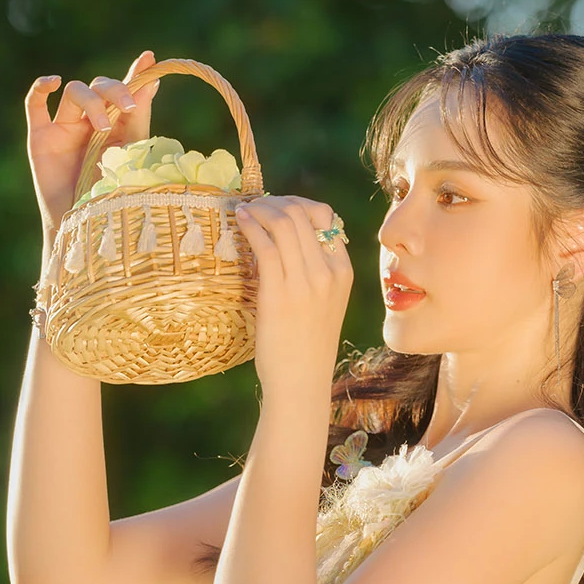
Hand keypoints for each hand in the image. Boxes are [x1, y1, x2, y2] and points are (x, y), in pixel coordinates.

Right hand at [24, 50, 161, 235]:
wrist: (83, 226)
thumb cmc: (110, 194)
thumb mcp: (129, 153)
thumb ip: (139, 118)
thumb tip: (154, 80)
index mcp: (116, 124)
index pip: (125, 90)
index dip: (136, 74)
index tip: (149, 58)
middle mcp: (90, 120)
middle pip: (99, 86)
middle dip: (115, 90)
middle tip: (127, 106)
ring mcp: (64, 126)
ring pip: (75, 91)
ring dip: (90, 101)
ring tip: (102, 126)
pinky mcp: (40, 137)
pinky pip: (35, 104)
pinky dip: (41, 87)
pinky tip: (53, 82)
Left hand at [234, 195, 352, 398]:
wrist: (301, 381)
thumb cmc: (308, 345)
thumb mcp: (326, 303)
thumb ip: (316, 272)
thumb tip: (291, 241)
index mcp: (342, 271)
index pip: (325, 218)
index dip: (297, 205)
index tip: (277, 208)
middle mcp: (327, 272)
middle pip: (301, 214)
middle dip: (275, 202)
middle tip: (256, 205)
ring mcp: (304, 282)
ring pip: (282, 223)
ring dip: (260, 210)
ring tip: (245, 210)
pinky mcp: (279, 294)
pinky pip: (264, 245)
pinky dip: (250, 226)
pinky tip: (240, 221)